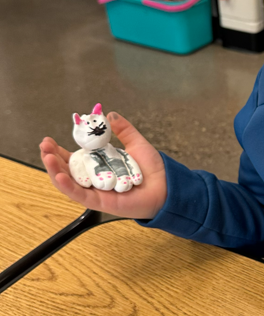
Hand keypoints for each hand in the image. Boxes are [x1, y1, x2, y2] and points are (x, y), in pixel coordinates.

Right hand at [40, 112, 166, 220]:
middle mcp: (94, 178)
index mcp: (99, 165)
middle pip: (67, 169)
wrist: (166, 187)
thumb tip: (109, 114)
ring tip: (47, 157)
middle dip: (52, 157)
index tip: (49, 139)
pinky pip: (80, 195)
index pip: (74, 158)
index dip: (60, 150)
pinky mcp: (101, 202)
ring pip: (69, 182)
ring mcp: (95, 190)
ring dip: (55, 170)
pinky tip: (59, 176)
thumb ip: (123, 130)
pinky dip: (68, 186)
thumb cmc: (151, 170)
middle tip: (44, 145)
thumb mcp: (136, 144)